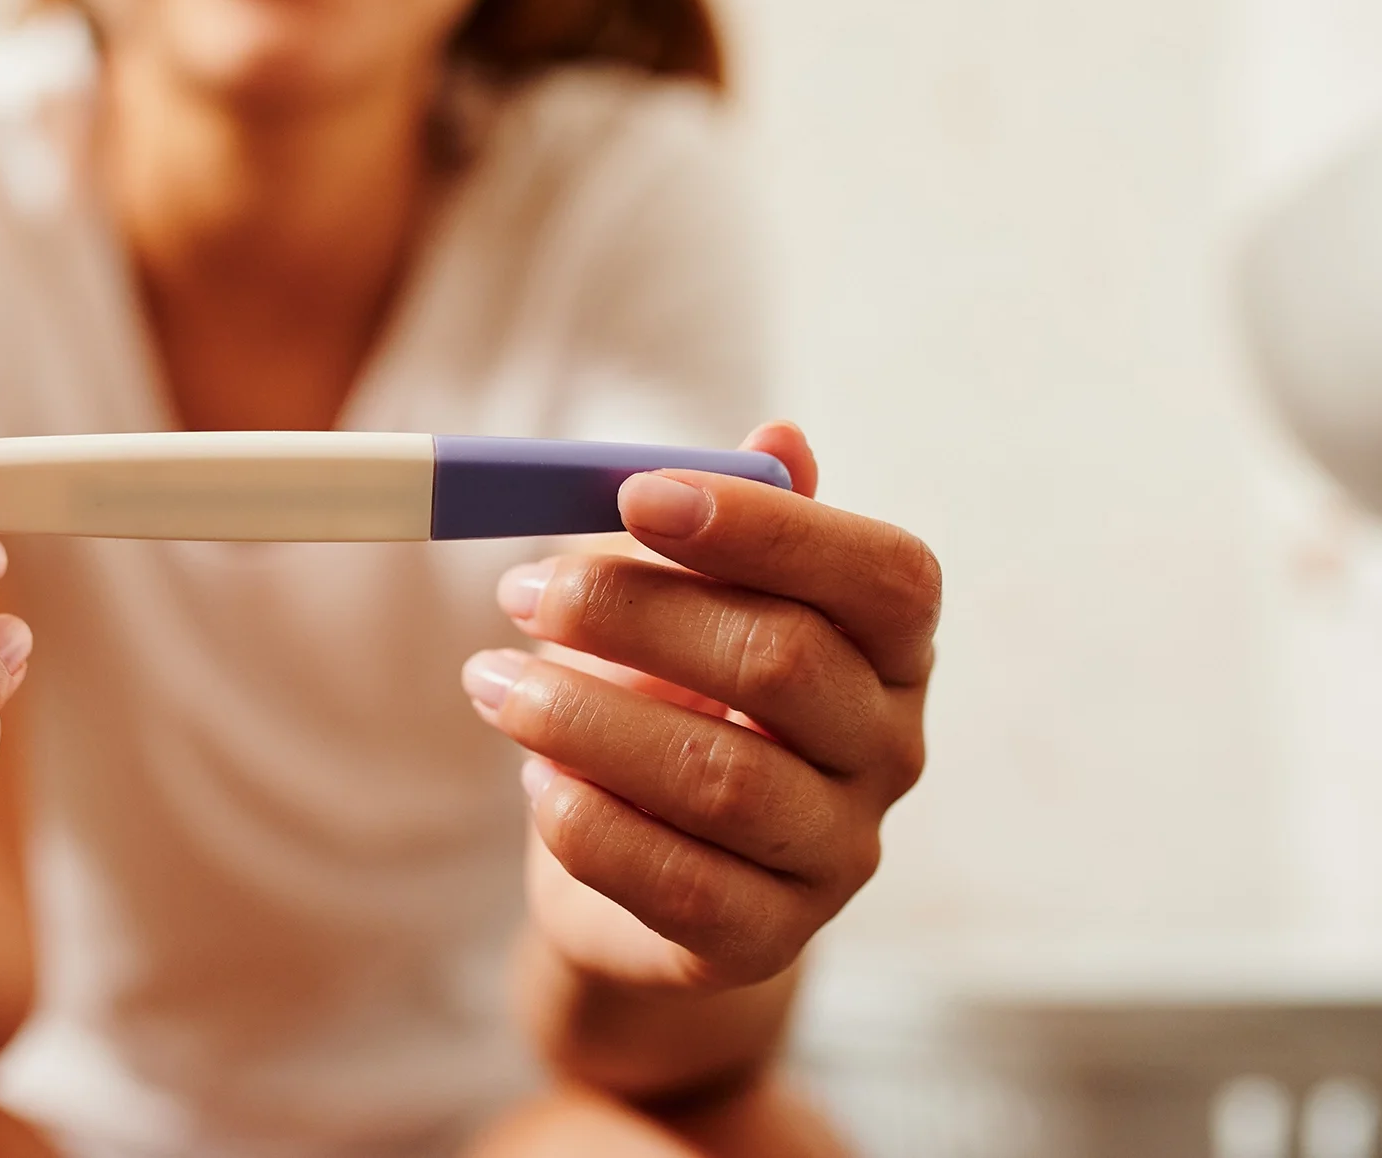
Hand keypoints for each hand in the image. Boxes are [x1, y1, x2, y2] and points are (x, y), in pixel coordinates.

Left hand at [464, 423, 935, 988]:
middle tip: (518, 591)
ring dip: (581, 717)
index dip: (766, 527)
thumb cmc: (669, 700)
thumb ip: (725, 528)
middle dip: (633, 612)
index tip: (635, 493)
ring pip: (720, 776)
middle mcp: (890, 749)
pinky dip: (586, 822)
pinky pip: (676, 881)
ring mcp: (839, 853)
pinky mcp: (767, 942)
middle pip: (785, 660)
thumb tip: (778, 438)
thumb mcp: (689, 604)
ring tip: (489, 684)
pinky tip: (535, 782)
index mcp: (892, 647)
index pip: (882, 575)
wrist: (638, 874)